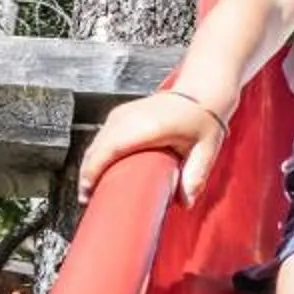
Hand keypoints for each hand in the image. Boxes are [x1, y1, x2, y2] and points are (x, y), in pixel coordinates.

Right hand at [78, 89, 229, 205]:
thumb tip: (186, 202)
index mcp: (148, 126)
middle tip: (89, 198)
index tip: (88, 192)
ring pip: (95, 143)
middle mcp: (129, 117)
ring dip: (89, 165)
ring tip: (91, 189)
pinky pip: (99, 137)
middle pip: (96, 149)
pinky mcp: (119, 114)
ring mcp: (122, 114)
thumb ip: (196, 176)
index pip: (109, 149)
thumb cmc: (202, 118)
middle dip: (87, 174)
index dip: (93, 171)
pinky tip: (98, 170)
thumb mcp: (206, 149)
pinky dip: (95, 154)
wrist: (201, 91)